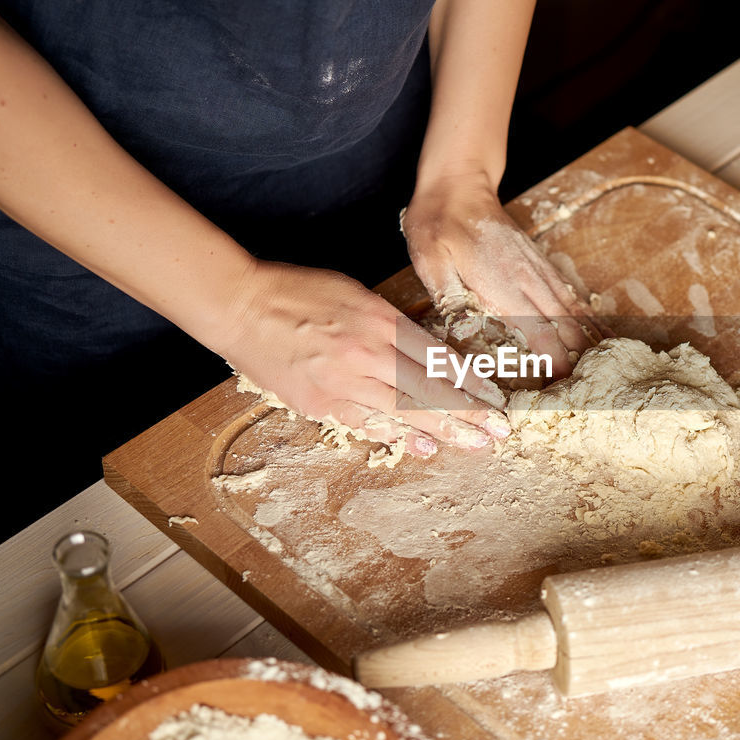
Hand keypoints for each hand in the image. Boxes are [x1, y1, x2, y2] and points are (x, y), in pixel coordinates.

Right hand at [217, 260, 509, 451]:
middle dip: (469, 412)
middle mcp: (366, 352)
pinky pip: (366, 422)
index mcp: (379, 320)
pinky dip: (397, 435)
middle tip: (498, 431)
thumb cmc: (298, 292)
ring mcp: (342, 380)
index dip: (470, 381)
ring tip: (474, 444)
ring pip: (404, 410)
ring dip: (443, 430)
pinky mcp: (319, 402)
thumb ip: (390, 323)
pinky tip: (423, 447)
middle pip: (429, 387)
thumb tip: (426, 350)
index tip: (494, 397)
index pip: (437, 356)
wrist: (240, 305)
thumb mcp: (355, 294)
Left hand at [401, 171, 600, 376]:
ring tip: (602, 367)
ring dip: (588, 340)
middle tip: (584, 391)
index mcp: (504, 285)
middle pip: (565, 326)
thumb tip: (465, 336)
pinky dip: (586, 316)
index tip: (562, 388)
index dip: (555, 362)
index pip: (541, 331)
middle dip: (577, 360)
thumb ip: (451, 300)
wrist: (458, 185)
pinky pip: (570, 295)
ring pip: (574, 311)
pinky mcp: (539, 263)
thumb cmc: (439, 226)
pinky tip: (595, 331)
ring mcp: (538, 270)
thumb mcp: (432, 264)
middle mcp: (529, 280)